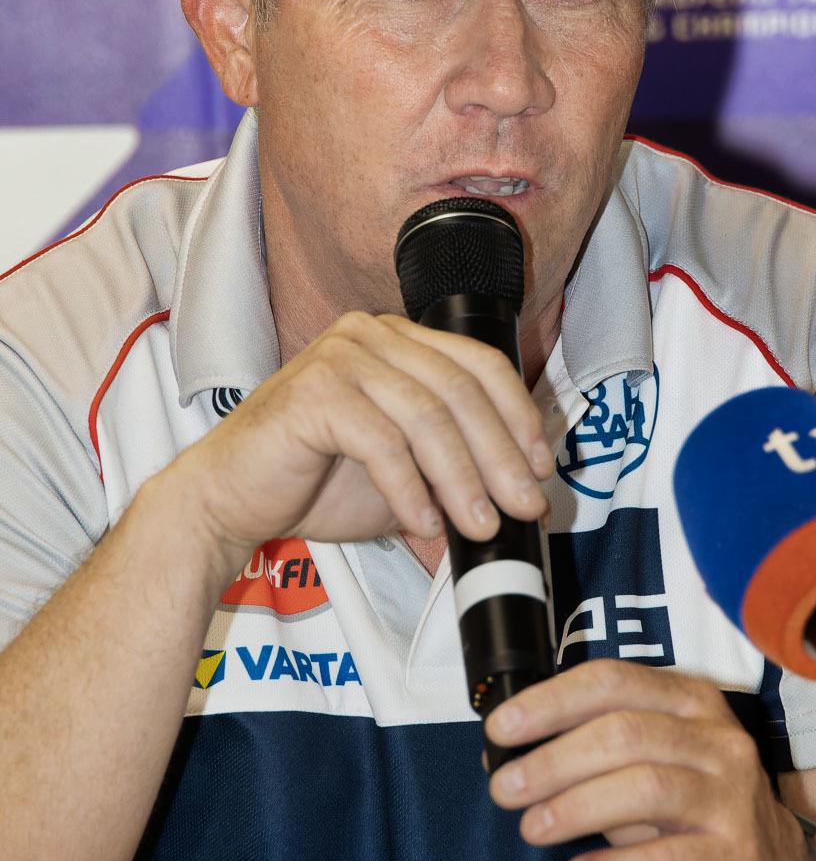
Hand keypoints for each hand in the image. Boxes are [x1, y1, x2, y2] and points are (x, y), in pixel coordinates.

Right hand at [168, 312, 551, 570]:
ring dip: (463, 479)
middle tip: (523, 507)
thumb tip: (518, 493)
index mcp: (397, 339)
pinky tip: (424, 524)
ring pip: (428, 416)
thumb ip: (452, 466)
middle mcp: (370, 335)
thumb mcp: (403, 471)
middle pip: (461, 390)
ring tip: (479, 526)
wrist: (229, 500)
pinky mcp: (312, 394)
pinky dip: (411, 490)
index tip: (541, 467)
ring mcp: (339, 358)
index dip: (518, 415)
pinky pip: (382, 443)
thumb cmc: (311, 481)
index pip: (479, 363)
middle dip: (501, 456)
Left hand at [485, 659, 814, 860]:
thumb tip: (510, 755)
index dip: (551, 701)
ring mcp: (731, 796)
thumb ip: (594, 750)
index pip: (612, 682)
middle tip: (506, 788)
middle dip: (553, 759)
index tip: (503, 728)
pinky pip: (666, 856)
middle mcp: (717, 740)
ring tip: (533, 827)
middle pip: (623, 733)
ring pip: (645, 787)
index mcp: (690, 701)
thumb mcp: (654, 760)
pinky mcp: (734, 855)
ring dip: (576, 806)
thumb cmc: (694, 807)